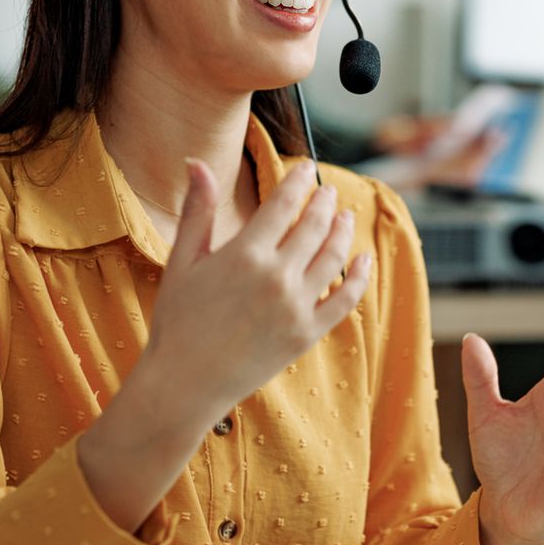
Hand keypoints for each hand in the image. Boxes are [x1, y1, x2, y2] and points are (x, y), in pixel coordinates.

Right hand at [142, 158, 373, 432]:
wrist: (185, 382)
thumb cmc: (177, 320)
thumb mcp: (182, 260)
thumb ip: (197, 210)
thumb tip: (196, 162)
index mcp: (245, 254)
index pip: (284, 203)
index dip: (299, 181)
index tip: (306, 169)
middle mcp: (276, 277)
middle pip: (313, 226)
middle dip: (323, 202)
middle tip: (327, 191)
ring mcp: (296, 307)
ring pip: (334, 258)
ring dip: (343, 232)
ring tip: (346, 217)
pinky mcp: (307, 334)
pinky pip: (345, 300)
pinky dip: (360, 278)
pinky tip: (366, 260)